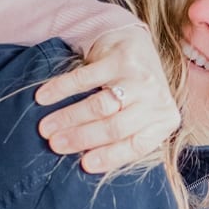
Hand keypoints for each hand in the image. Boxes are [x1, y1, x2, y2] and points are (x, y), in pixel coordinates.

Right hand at [35, 24, 181, 171]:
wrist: (135, 43)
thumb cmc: (135, 90)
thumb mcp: (141, 115)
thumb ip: (124, 137)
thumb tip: (86, 160)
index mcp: (165, 119)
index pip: (136, 145)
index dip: (109, 157)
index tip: (84, 165)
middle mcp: (156, 98)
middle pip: (115, 127)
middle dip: (81, 138)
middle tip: (54, 145)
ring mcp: (139, 77)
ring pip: (99, 105)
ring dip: (69, 118)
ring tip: (46, 127)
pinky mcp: (119, 57)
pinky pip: (84, 78)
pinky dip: (61, 89)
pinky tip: (43, 98)